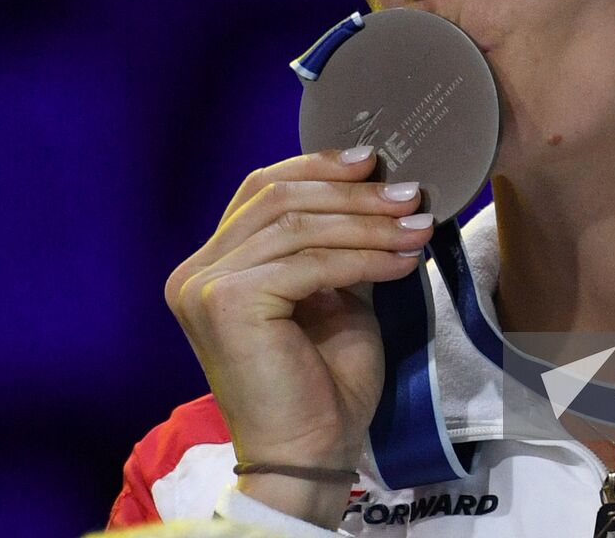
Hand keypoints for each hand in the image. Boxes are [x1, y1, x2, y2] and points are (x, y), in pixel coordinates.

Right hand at [165, 147, 432, 527]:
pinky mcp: (227, 302)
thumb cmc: (322, 384)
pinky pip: (309, 262)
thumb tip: (380, 188)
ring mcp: (204, 286)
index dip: (316, 166)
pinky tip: (403, 261)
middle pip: (279, 198)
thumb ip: (337, 242)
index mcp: (212, 265)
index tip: (373, 160)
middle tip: (411, 195)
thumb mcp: (333, 293)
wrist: (310, 454)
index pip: (261, 190)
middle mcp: (196, 271)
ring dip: (368, 223)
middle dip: (353, 194)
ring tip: (417, 226)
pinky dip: (364, 256)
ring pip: (298, 225)